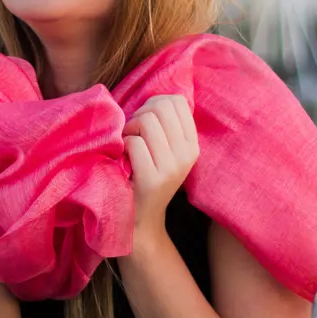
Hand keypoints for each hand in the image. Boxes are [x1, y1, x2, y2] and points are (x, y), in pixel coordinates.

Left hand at [124, 95, 199, 241]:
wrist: (138, 221)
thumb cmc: (144, 177)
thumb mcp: (165, 151)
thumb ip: (165, 125)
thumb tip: (157, 96)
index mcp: (193, 145)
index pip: (177, 101)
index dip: (154, 104)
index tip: (145, 122)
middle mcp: (187, 155)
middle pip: (160, 108)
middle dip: (140, 114)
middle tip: (133, 133)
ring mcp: (172, 168)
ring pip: (147, 121)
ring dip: (130, 129)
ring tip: (128, 145)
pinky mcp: (153, 179)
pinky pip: (134, 142)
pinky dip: (123, 146)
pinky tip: (124, 160)